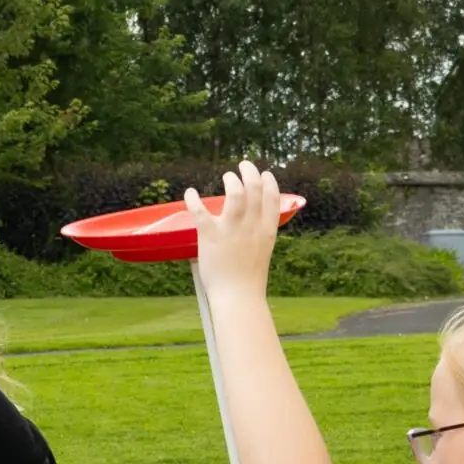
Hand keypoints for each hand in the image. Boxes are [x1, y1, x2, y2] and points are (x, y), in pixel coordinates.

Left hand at [185, 160, 280, 298]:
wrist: (238, 297)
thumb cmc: (249, 280)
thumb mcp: (262, 252)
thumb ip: (259, 235)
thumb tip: (253, 225)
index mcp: (266, 231)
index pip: (273, 198)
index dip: (270, 182)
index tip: (264, 174)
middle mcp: (252, 226)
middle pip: (255, 188)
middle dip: (250, 172)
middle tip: (243, 166)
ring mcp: (232, 230)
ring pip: (235, 193)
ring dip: (231, 180)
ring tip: (227, 177)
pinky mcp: (211, 236)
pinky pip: (200, 211)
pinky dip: (193, 199)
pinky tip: (190, 193)